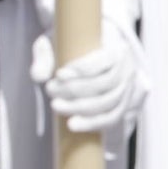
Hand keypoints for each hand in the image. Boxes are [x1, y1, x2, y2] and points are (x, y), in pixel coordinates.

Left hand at [31, 22, 147, 132]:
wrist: (93, 64)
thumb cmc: (75, 51)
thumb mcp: (58, 45)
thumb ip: (45, 56)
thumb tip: (40, 76)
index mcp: (117, 50)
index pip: (104, 60)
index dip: (83, 69)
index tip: (59, 74)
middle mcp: (127, 70)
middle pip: (105, 83)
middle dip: (75, 89)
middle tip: (51, 89)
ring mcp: (127, 90)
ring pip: (108, 103)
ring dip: (79, 107)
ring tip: (56, 105)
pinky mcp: (121, 107)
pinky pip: (111, 119)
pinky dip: (91, 123)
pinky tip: (72, 123)